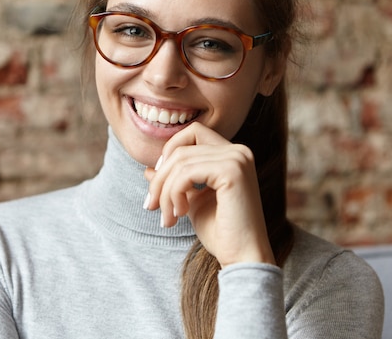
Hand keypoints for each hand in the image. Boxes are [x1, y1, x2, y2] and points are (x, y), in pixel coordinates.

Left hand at [144, 122, 275, 266]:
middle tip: (151, 206)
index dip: (169, 153)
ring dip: (165, 191)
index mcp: (233, 154)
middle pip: (182, 147)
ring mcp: (237, 159)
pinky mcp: (232, 171)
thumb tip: (149, 169)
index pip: (192, 133)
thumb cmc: (221, 233)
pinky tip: (180, 213)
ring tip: (167, 217)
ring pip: (180, 161)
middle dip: (161, 177)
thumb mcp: (190, 202)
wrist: (242, 258)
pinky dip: (174, 193)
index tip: (158, 186)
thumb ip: (175, 182)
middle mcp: (239, 151)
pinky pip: (186, 173)